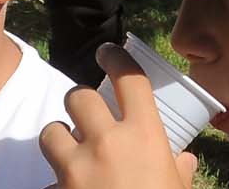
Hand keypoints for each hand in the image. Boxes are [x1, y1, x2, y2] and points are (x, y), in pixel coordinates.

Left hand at [37, 50, 195, 188]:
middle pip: (79, 97)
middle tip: (86, 117)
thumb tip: (184, 162)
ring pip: (50, 133)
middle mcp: (107, 143)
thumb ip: (178, 172)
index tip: (107, 53)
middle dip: (79, 104)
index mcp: (144, 136)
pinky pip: (45, 181)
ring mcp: (75, 169)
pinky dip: (53, 186)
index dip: (116, 59)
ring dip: (58, 140)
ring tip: (68, 152)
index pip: (129, 79)